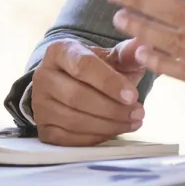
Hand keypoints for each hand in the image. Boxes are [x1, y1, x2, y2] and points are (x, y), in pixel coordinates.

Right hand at [29, 38, 146, 146]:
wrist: (76, 85)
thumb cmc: (99, 70)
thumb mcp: (114, 57)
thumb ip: (129, 53)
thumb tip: (144, 46)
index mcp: (60, 51)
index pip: (83, 66)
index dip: (110, 83)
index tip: (133, 96)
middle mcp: (43, 76)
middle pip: (77, 96)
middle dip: (112, 108)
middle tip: (139, 113)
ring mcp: (40, 104)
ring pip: (73, 120)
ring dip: (108, 124)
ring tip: (133, 122)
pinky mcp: (42, 128)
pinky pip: (68, 138)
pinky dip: (96, 137)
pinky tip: (116, 131)